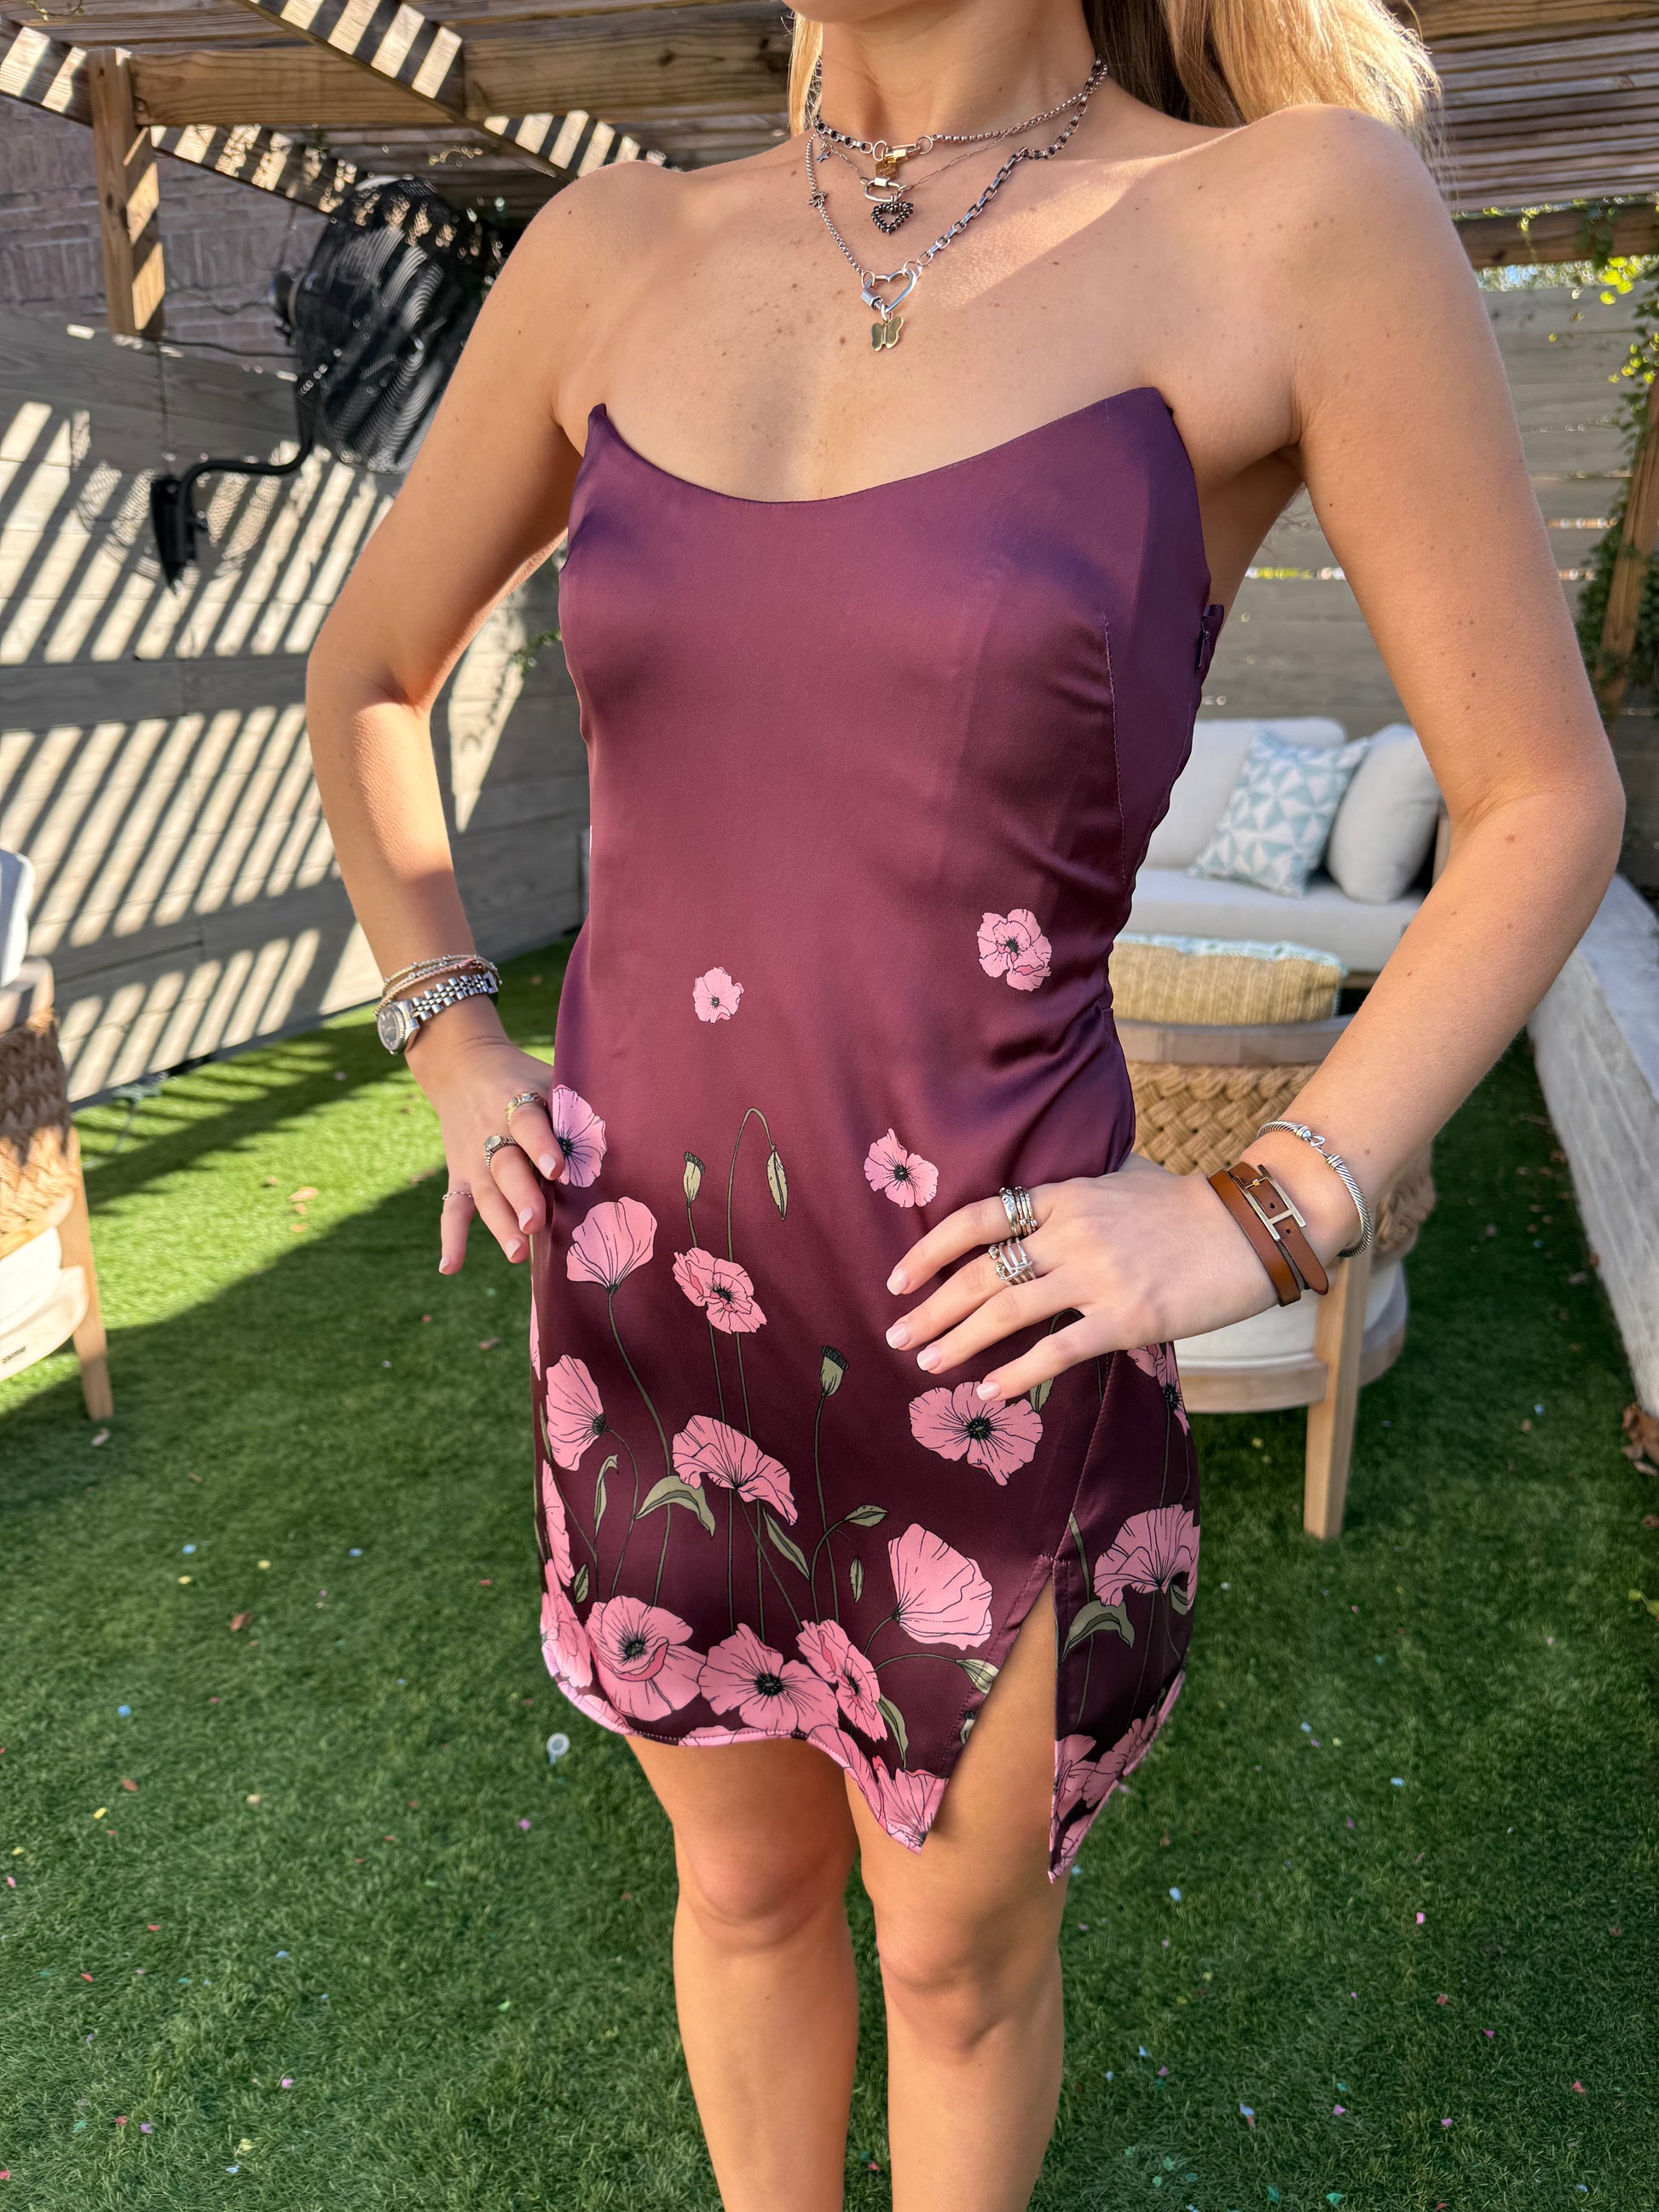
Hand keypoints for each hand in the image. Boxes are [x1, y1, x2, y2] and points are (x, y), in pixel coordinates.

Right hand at [407, 1010, 563, 1272]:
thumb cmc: (523, 1080)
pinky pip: (452, 1209)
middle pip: (504, 1167)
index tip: (558, 1171)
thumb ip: (575, 1106)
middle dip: (520, 1197)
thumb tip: (629, 1127)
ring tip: (517, 1254)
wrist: (463, 1065)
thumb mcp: (548, 1079)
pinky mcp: (458, 1175)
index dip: (542, 1147)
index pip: (529, 1126)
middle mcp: (491, 1132)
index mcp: (517, 1103)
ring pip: (483, 1194)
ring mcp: (471, 1157)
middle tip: (536, 1224)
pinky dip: (451, 1238)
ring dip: (499, 1225)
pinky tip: (450, 1268)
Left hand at [883, 1157, 1281, 1404]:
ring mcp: (1098, 1276)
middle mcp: (1071, 1233)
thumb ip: (1075, 1190)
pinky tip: (989, 1391)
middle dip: (931, 1307)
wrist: (1251, 1227)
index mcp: (1064, 1197)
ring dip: (959, 1341)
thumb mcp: (1121, 1178)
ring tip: (927, 1364)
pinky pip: (1058, 1350)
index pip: (977, 1219)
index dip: (930, 1251)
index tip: (898, 1279)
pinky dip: (1016, 1373)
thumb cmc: (1185, 1205)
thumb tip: (1036, 1198)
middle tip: (896, 1335)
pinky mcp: (1129, 1317)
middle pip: (980, 1272)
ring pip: (1007, 1310)